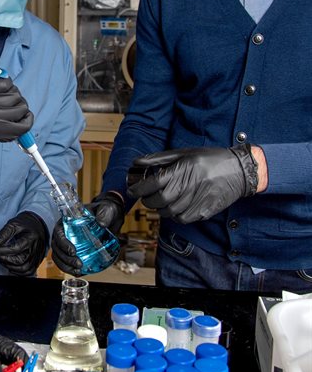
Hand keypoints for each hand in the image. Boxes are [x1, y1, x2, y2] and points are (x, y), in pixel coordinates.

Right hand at [0, 49, 32, 141]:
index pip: (5, 82)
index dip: (4, 82)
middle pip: (16, 95)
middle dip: (13, 94)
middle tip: (4, 98)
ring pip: (22, 107)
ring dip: (19, 105)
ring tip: (9, 107)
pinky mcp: (5, 135)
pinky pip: (26, 123)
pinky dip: (27, 117)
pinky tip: (20, 115)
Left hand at [0, 212, 47, 275]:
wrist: (38, 226)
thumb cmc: (25, 224)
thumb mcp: (14, 223)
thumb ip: (3, 234)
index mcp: (31, 238)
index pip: (15, 248)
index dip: (1, 250)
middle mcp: (36, 249)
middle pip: (20, 261)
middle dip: (4, 259)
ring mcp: (37, 257)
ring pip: (24, 269)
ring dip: (9, 266)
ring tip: (1, 258)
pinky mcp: (36, 262)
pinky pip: (27, 272)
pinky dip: (17, 272)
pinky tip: (9, 264)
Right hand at [51, 191, 124, 273]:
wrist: (111, 218)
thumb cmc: (105, 211)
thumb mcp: (106, 209)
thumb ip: (104, 213)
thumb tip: (101, 223)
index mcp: (67, 221)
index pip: (58, 233)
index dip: (63, 244)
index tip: (73, 251)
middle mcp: (65, 233)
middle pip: (57, 248)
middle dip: (66, 258)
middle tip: (79, 264)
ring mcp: (68, 244)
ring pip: (59, 257)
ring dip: (66, 266)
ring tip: (78, 270)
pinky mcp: (74, 252)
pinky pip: (67, 262)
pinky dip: (70, 269)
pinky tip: (79, 272)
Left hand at [127, 145, 257, 222]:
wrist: (238, 171)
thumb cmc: (209, 159)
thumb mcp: (184, 153)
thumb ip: (158, 159)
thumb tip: (136, 162)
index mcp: (183, 169)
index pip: (153, 183)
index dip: (139, 189)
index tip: (132, 189)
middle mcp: (189, 186)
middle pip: (159, 200)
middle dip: (147, 200)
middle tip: (146, 197)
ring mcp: (197, 201)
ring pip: (168, 212)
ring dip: (159, 209)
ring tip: (160, 201)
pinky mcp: (204, 212)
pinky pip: (181, 219)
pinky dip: (174, 215)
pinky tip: (175, 206)